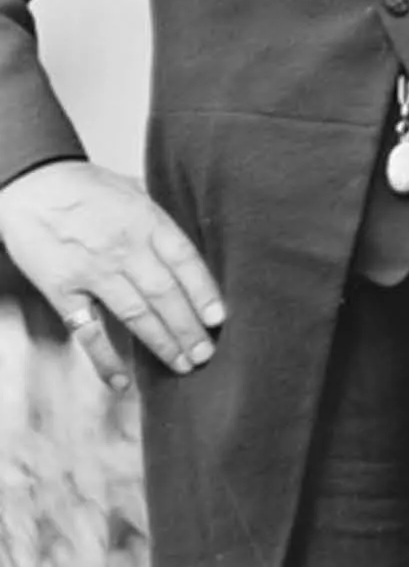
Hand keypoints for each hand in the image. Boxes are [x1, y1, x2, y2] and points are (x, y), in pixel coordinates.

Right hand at [0, 159, 221, 388]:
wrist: (30, 184)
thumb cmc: (88, 187)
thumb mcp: (134, 190)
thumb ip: (162, 218)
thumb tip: (201, 236)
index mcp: (145, 221)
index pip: (184, 261)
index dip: (204, 291)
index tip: (220, 318)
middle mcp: (122, 248)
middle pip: (164, 293)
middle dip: (188, 327)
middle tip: (207, 353)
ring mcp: (91, 272)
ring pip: (134, 314)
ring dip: (161, 343)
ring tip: (184, 364)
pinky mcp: (62, 291)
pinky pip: (87, 330)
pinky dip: (104, 359)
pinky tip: (122, 381)